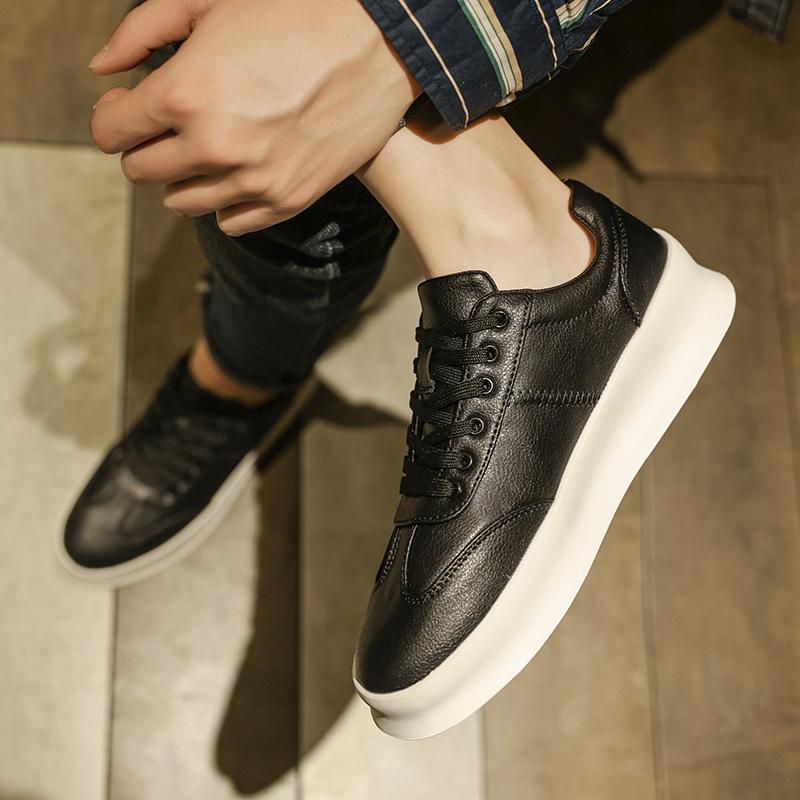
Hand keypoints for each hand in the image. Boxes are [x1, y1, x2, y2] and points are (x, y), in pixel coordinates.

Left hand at [89, 0, 418, 234]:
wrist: (380, 42)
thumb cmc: (294, 10)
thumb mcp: (208, 1)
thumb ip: (141, 31)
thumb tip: (103, 69)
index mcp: (185, 94)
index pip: (111, 132)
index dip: (112, 115)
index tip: (130, 103)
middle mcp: (215, 147)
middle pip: (141, 171)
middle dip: (144, 144)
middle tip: (168, 122)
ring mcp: (255, 181)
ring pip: (182, 201)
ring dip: (182, 174)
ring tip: (205, 145)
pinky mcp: (290, 199)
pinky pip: (232, 222)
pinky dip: (223, 201)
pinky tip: (236, 171)